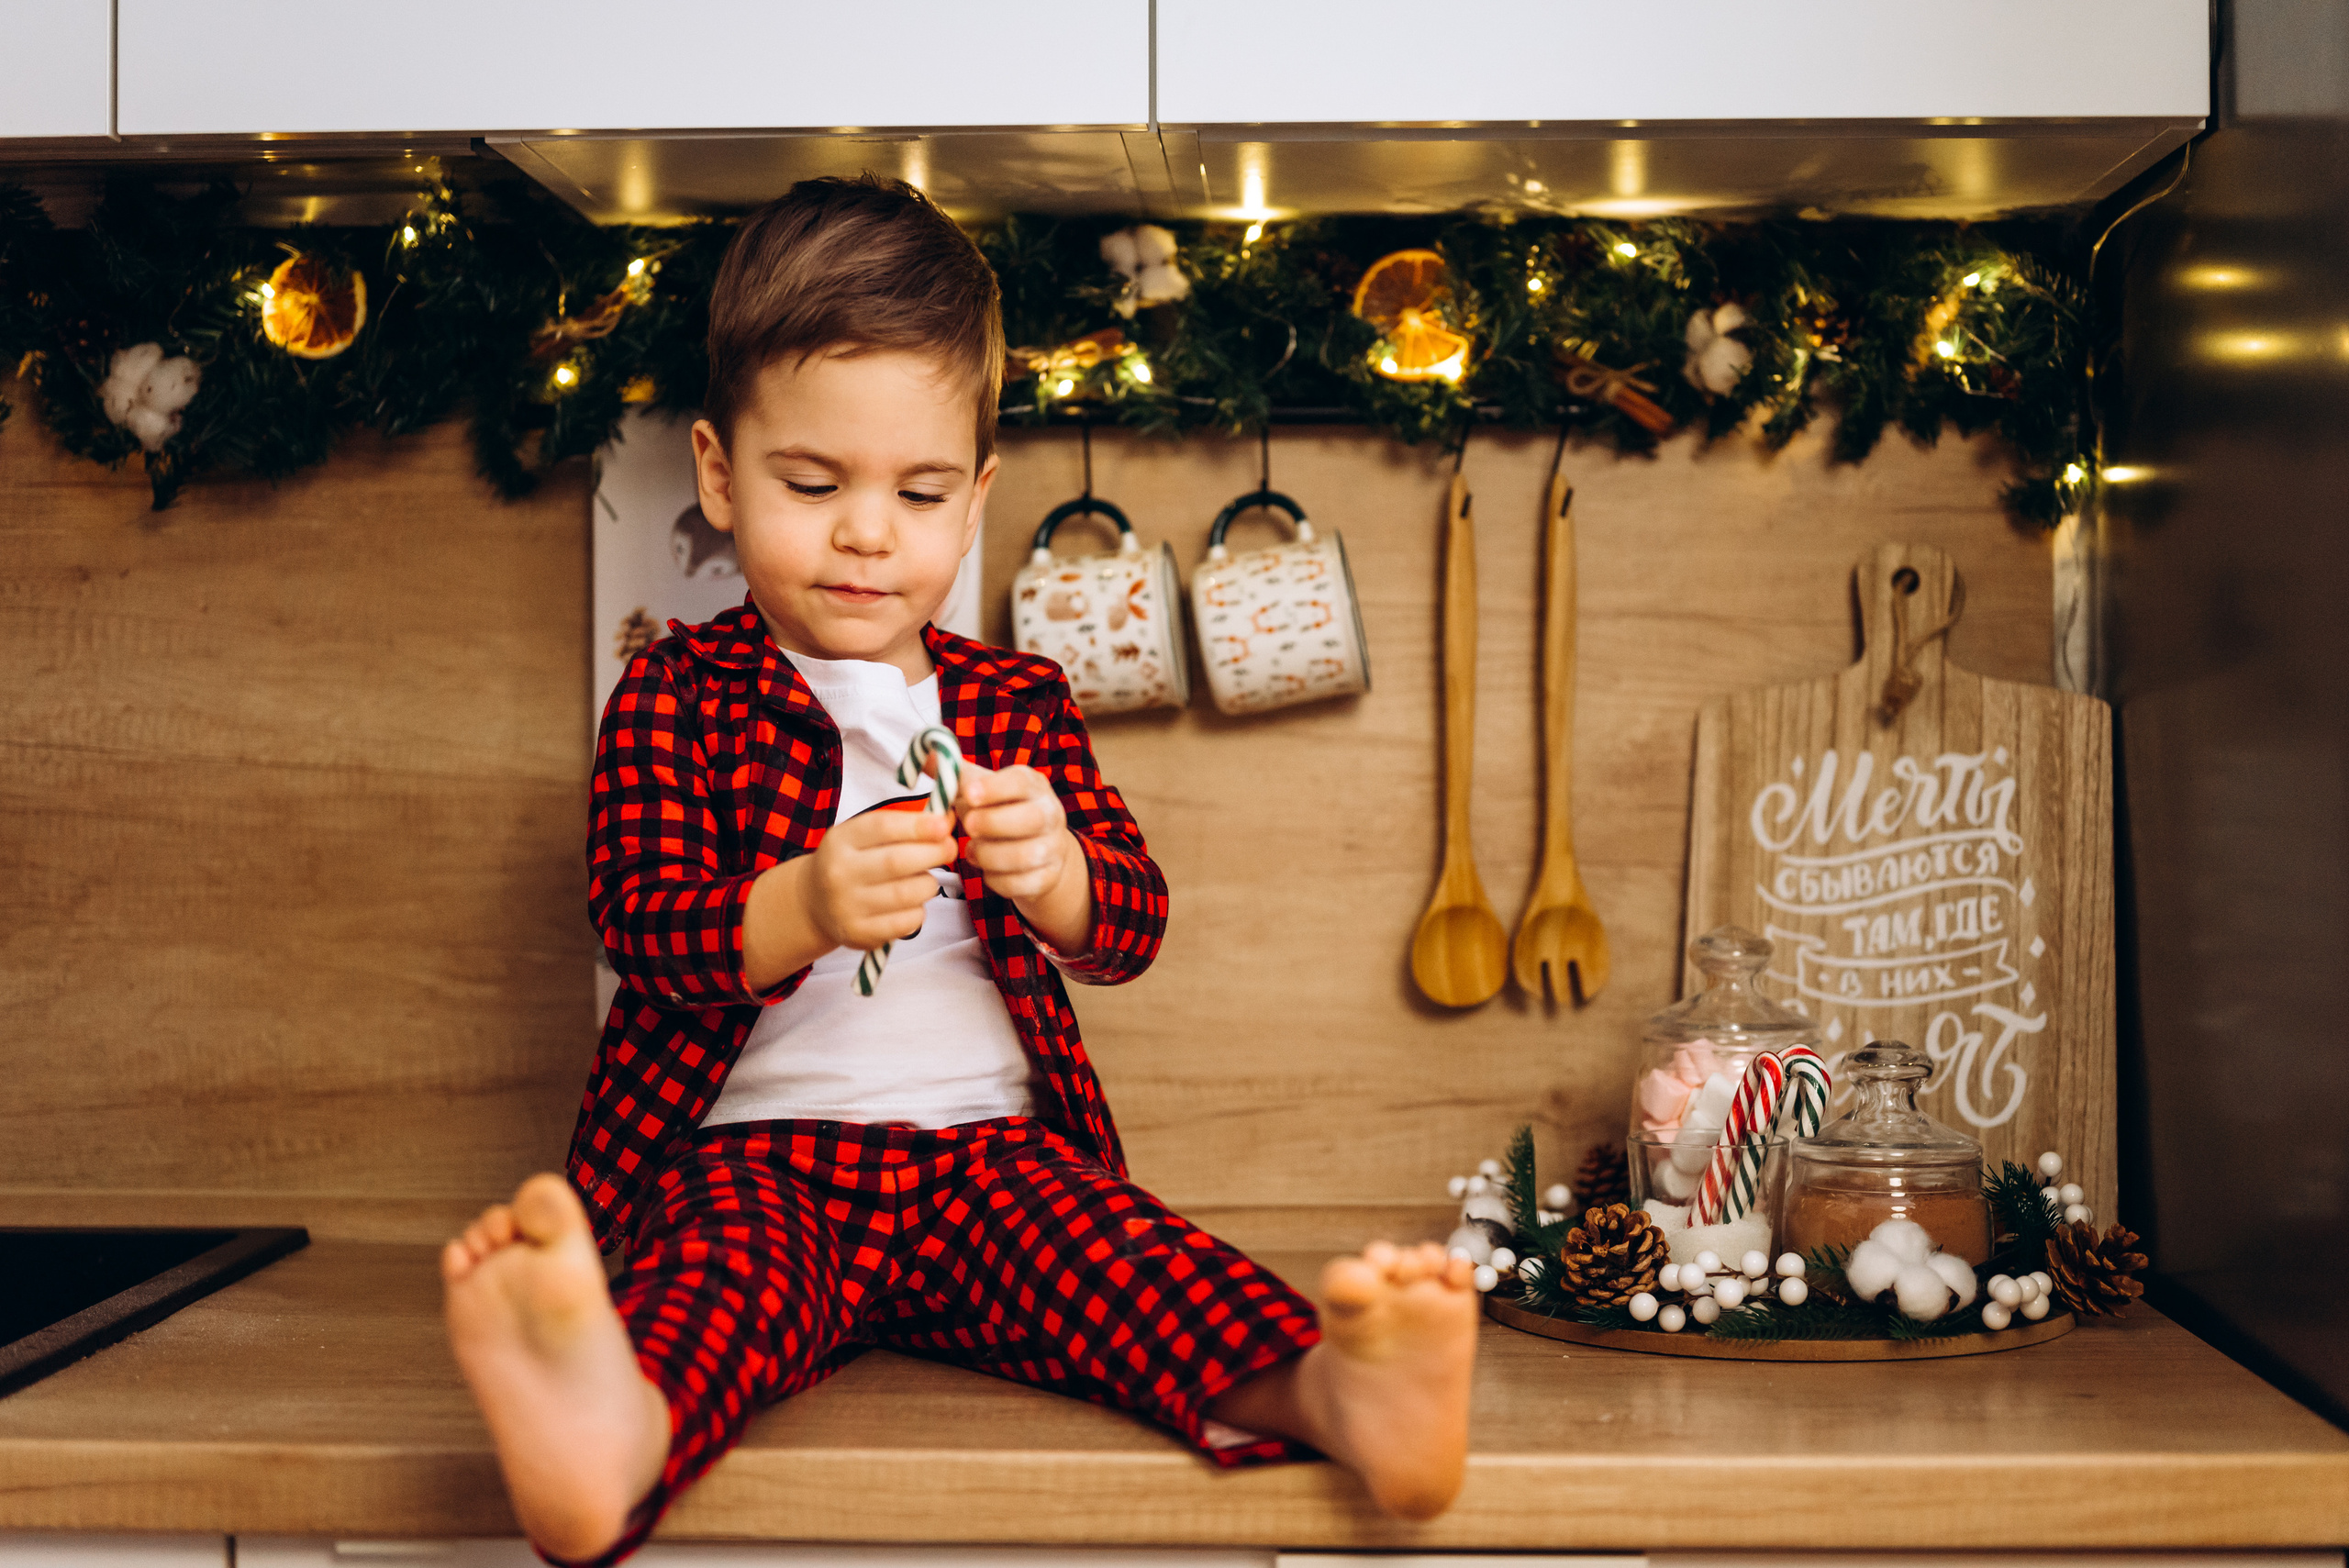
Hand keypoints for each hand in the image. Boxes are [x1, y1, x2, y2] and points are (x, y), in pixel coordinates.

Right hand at [798, 808, 954, 950]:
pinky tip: (912, 903)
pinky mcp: (859, 934)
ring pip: (907, 894)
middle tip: (949, 848)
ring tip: (925, 879)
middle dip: (933, 852)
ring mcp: (847, 907)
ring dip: (928, 884)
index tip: (944, 824)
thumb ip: (902, 826)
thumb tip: (947, 818)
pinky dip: (919, 911)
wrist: (814, 903)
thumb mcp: (864, 837)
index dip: (917, 825)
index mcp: (840, 841)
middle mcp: (838, 873)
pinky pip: (906, 922)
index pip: (882, 828)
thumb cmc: (852, 862)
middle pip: (897, 861)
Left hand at [953, 761, 1078, 901]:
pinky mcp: (1049, 876)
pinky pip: (1021, 883)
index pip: (1021, 781)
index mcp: (1032, 785)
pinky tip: (988, 871)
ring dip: (989, 855)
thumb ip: (953, 774)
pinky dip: (997, 880)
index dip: (994, 788)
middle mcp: (1049, 813)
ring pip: (1025, 855)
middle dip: (993, 824)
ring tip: (972, 851)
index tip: (968, 794)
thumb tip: (925, 754)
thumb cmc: (1000, 811)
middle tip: (968, 827)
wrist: (1037, 848)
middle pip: (1030, 818)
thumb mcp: (979, 790)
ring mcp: (1053, 846)